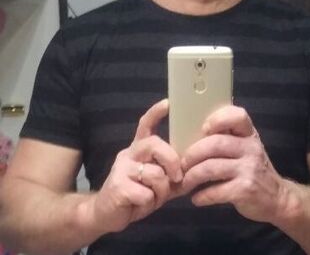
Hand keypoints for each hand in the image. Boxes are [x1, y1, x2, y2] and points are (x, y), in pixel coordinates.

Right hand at [89, 99, 182, 232]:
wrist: (105, 215)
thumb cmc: (136, 196)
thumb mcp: (159, 184)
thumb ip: (174, 175)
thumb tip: (195, 169)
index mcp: (138, 149)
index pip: (145, 125)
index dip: (156, 113)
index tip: (168, 103)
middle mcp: (129, 154)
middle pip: (154, 144)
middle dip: (171, 160)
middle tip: (177, 177)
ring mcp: (121, 169)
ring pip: (154, 173)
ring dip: (161, 191)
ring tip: (153, 198)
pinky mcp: (117, 187)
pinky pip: (145, 193)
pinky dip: (149, 203)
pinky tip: (141, 205)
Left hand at [181, 105, 286, 223]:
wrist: (277, 198)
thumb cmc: (252, 168)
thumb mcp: (246, 148)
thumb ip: (227, 138)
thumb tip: (190, 135)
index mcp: (249, 134)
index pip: (237, 116)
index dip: (217, 119)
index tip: (203, 128)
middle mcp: (251, 148)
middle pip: (215, 144)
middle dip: (193, 154)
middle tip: (182, 163)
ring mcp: (249, 169)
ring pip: (211, 167)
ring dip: (192, 176)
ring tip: (185, 183)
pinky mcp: (245, 190)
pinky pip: (216, 191)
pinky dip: (202, 195)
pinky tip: (196, 198)